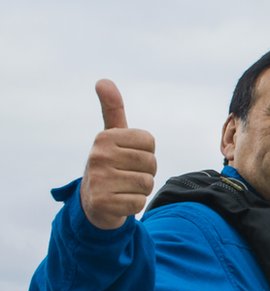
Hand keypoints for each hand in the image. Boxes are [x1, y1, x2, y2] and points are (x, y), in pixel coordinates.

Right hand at [80, 79, 156, 229]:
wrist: (93, 202)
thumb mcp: (111, 136)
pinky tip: (119, 201)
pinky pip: (139, 203)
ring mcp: (99, 180)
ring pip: (147, 184)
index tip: (129, 157)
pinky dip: (133, 204)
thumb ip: (112, 109)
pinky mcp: (103, 203)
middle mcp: (98, 156)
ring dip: (140, 189)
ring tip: (123, 187)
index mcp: (104, 137)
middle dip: (145, 172)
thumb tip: (103, 81)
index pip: (149, 142)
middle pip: (151, 163)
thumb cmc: (110, 163)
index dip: (146, 152)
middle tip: (126, 175)